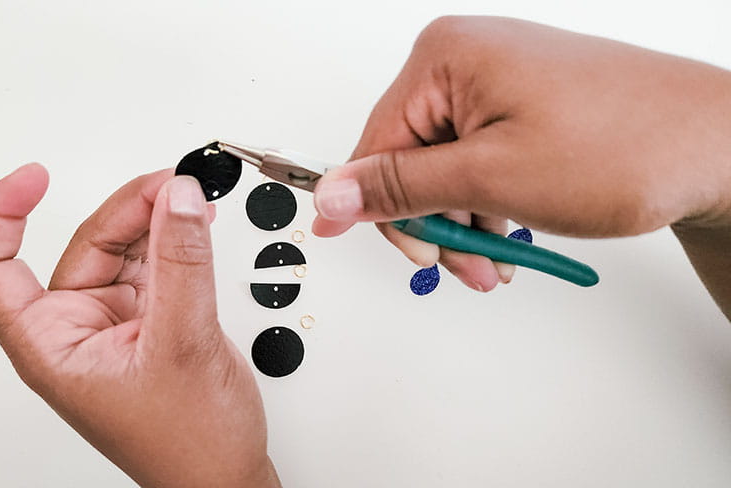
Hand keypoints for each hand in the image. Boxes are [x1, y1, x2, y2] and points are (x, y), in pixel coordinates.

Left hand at [0, 165, 280, 487]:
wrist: (226, 472)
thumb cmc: (188, 441)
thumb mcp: (183, 342)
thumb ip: (181, 263)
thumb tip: (176, 199)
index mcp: (52, 346)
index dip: (0, 217)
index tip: (31, 179)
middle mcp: (77, 330)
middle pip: (84, 244)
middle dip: (128, 209)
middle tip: (170, 187)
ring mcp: (116, 323)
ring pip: (124, 249)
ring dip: (156, 220)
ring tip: (189, 201)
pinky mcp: (151, 320)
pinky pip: (156, 265)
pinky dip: (176, 241)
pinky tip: (195, 224)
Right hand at [312, 16, 730, 293]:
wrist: (716, 145)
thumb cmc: (624, 145)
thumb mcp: (491, 176)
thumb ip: (401, 188)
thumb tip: (330, 196)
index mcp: (445, 58)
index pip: (375, 146)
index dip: (377, 209)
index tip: (397, 251)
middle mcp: (466, 59)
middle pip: (409, 158)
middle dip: (433, 222)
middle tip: (465, 265)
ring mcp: (497, 79)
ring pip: (445, 166)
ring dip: (463, 221)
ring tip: (497, 259)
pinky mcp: (521, 101)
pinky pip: (479, 158)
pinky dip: (488, 202)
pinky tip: (510, 233)